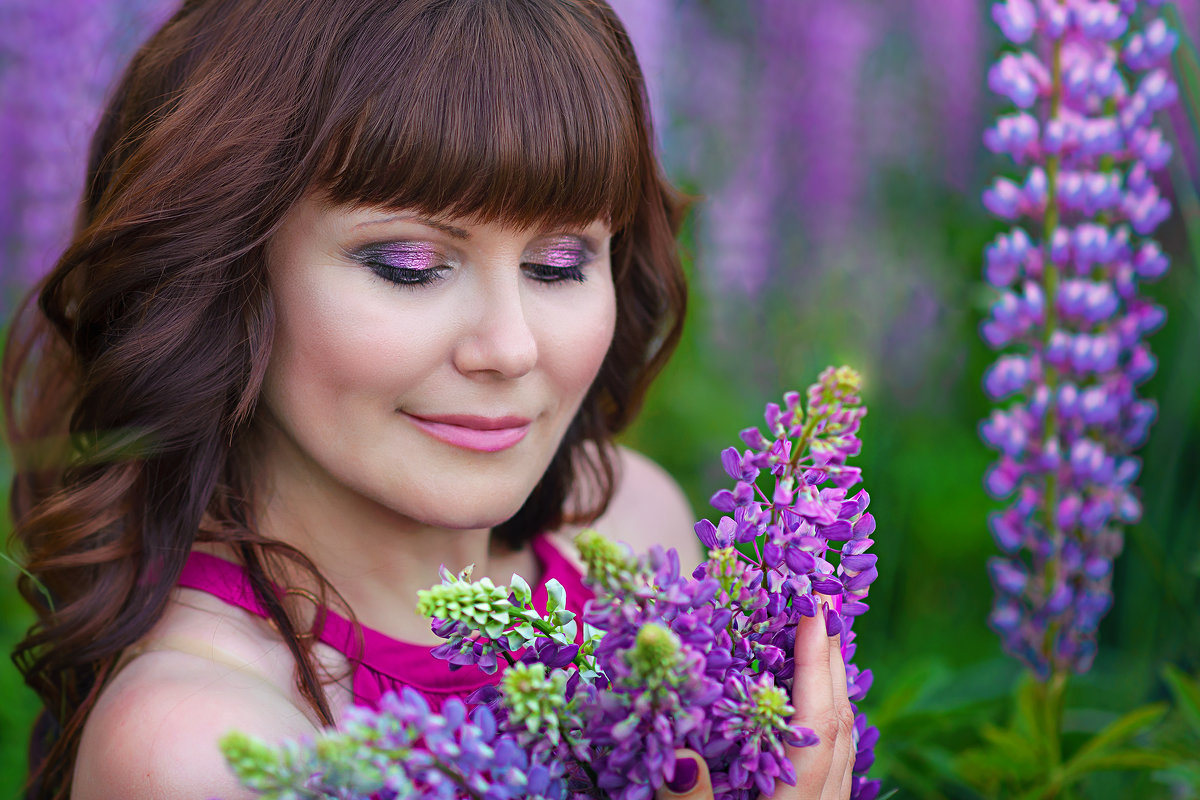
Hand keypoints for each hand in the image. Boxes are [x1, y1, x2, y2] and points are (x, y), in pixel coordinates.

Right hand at [654, 602, 855, 799]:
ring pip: (842, 736)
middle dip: (830, 657)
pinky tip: (807, 699)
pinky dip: (825, 712)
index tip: (812, 610)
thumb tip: (680, 754)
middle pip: (838, 720)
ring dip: (831, 682)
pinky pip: (835, 754)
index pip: (816, 720)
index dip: (815, 662)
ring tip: (816, 638)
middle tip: (819, 603)